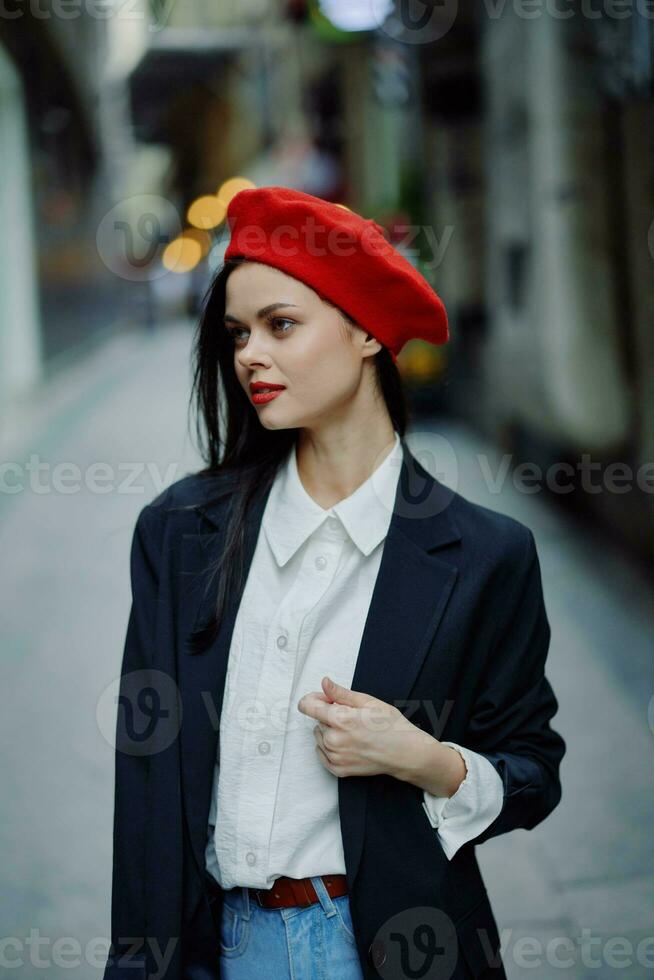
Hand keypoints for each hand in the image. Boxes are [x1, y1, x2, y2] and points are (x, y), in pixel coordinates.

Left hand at [297, 676, 426, 779]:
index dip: (315, 699)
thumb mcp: (368, 702)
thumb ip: (341, 693)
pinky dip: (330, 748)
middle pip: (317, 720)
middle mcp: (334, 740)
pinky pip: (322, 754)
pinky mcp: (339, 770)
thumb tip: (324, 683)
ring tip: (352, 732)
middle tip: (352, 717)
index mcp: (340, 719)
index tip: (326, 699)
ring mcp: (336, 757)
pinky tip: (347, 744)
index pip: (307, 706)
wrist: (405, 752)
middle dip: (329, 716)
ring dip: (329, 732)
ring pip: (319, 737)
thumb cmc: (391, 725)